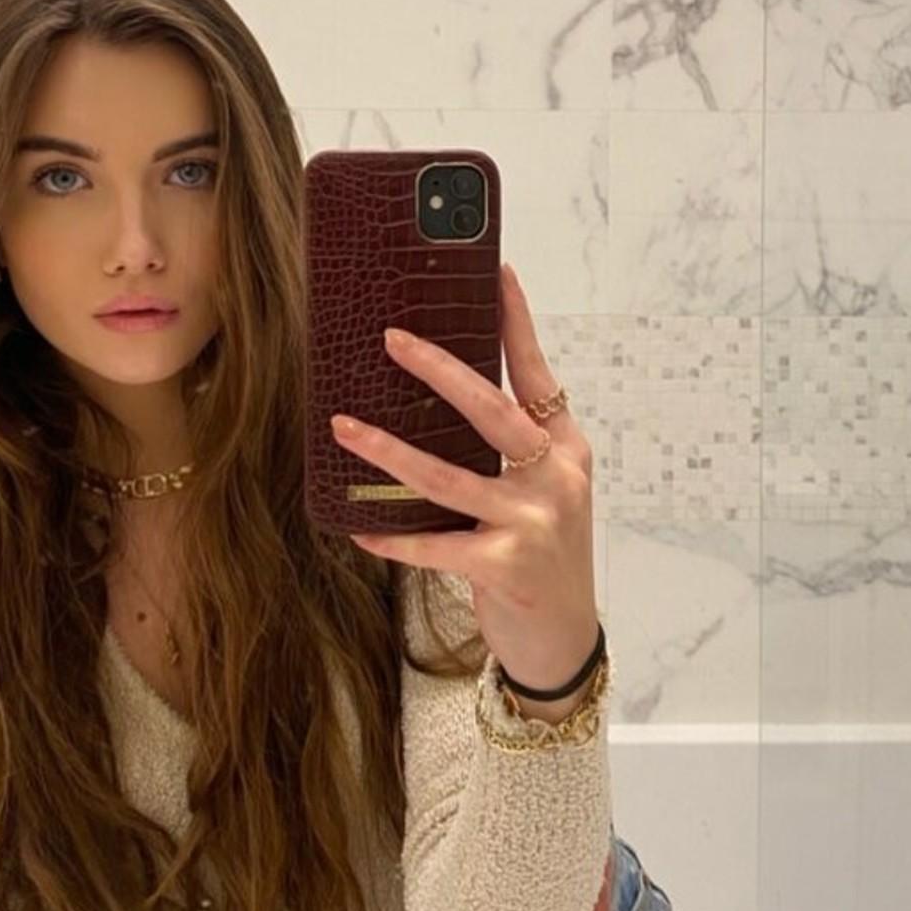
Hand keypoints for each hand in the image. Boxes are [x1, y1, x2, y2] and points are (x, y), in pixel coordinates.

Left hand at [329, 261, 598, 694]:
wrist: (565, 637)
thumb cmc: (542, 554)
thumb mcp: (541, 492)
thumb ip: (507, 450)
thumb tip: (435, 401)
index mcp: (565, 448)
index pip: (537, 373)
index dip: (515, 323)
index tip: (496, 272)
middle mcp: (555, 478)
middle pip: (492, 410)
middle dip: (439, 370)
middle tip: (391, 338)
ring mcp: (533, 523)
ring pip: (448, 477)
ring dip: (390, 451)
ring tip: (345, 426)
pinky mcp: (506, 567)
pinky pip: (434, 544)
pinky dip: (392, 536)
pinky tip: (358, 524)